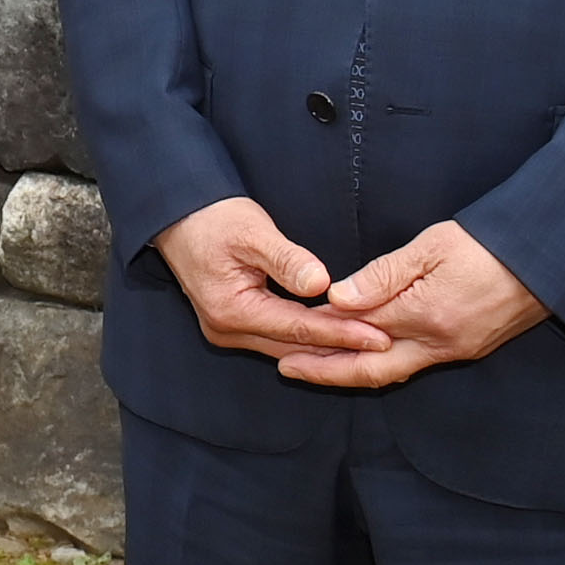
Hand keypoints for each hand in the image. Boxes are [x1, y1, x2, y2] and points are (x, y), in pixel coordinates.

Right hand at [150, 196, 394, 364]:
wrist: (177, 216)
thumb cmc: (213, 219)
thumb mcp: (252, 232)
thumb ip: (287, 259)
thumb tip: (322, 284)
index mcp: (231, 311)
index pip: (298, 329)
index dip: (342, 333)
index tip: (379, 337)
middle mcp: (227, 330)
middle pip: (295, 348)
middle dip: (341, 348)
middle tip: (386, 348)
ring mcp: (228, 331)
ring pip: (287, 348)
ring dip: (326, 346)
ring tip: (370, 347)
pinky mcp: (234, 324)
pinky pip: (278, 338)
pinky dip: (308, 338)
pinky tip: (337, 335)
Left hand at [280, 219, 551, 388]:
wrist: (550, 258)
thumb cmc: (491, 243)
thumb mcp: (432, 247)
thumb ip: (383, 275)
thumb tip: (338, 297)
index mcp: (427, 317)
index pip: (360, 331)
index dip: (324, 331)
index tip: (290, 329)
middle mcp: (440, 344)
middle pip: (371, 370)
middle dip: (326, 372)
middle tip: (285, 368)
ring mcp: (456, 351)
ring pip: (393, 370)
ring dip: (352, 370)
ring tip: (315, 364)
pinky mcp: (469, 349)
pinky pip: (415, 364)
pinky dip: (383, 362)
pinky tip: (364, 353)